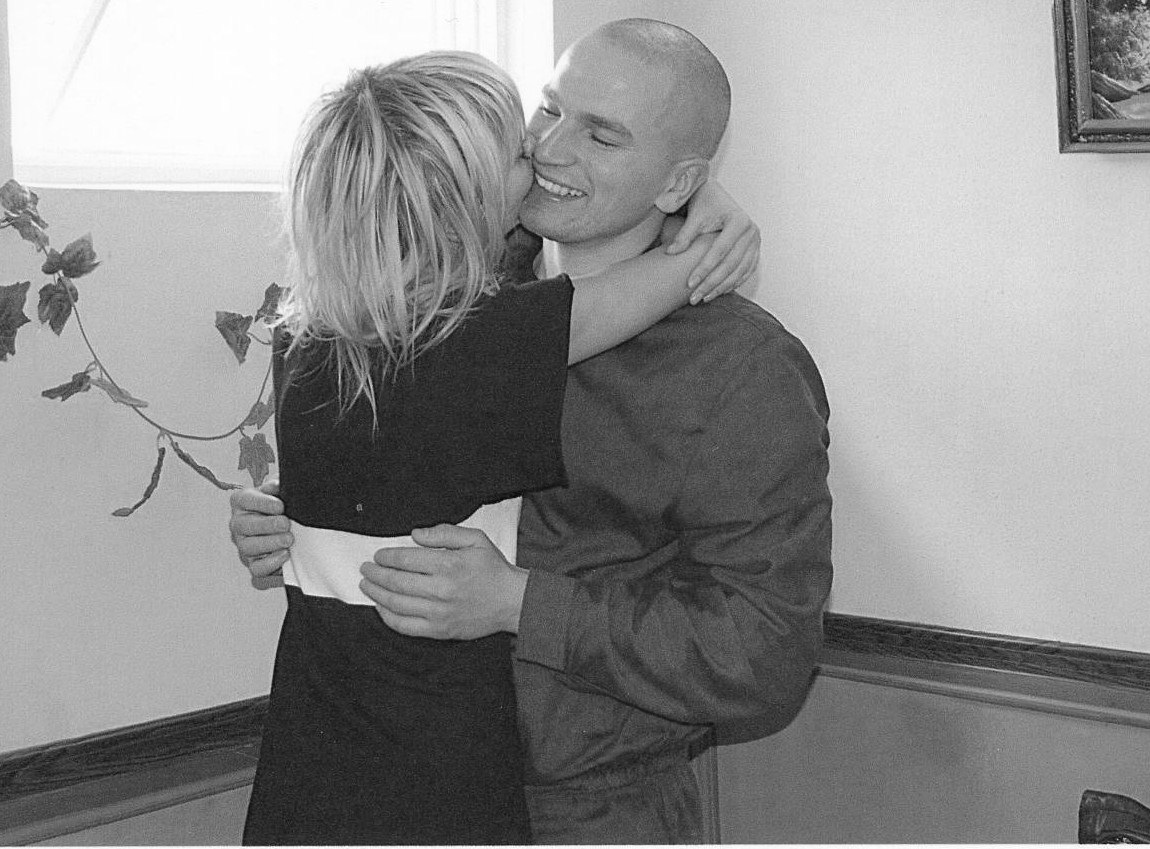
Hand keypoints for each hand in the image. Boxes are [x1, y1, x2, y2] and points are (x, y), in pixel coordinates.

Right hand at [228, 480, 292, 577]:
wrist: (287, 526)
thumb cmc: (281, 506)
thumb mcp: (280, 491)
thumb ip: (278, 485)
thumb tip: (277, 485)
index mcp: (242, 502)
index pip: (244, 500)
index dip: (262, 503)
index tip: (281, 506)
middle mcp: (238, 524)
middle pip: (243, 525)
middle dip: (267, 525)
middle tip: (286, 524)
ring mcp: (244, 545)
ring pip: (248, 547)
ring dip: (270, 544)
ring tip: (288, 540)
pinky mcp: (254, 564)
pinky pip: (257, 569)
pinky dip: (271, 564)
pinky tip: (285, 555)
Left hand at [359, 524, 527, 639]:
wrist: (511, 602)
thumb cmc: (493, 569)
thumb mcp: (475, 539)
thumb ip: (445, 532)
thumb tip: (416, 535)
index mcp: (449, 565)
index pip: (406, 560)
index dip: (386, 557)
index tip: (378, 555)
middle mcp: (441, 590)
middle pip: (396, 582)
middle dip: (375, 574)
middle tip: (365, 568)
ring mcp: (438, 613)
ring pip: (396, 604)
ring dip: (376, 593)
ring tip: (367, 585)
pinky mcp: (439, 631)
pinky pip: (405, 626)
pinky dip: (388, 617)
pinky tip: (380, 607)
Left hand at [664, 179, 760, 302]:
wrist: (716, 196)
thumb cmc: (705, 204)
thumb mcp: (695, 217)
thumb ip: (684, 235)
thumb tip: (670, 252)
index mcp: (738, 221)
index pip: (720, 251)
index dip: (704, 269)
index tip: (689, 283)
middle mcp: (752, 231)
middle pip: (731, 264)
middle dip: (712, 284)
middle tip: (695, 298)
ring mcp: (756, 242)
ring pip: (740, 271)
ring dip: (722, 288)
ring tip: (704, 298)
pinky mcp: (755, 249)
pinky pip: (746, 271)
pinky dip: (734, 283)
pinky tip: (719, 292)